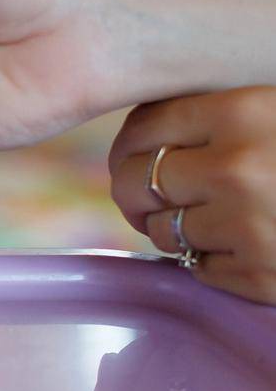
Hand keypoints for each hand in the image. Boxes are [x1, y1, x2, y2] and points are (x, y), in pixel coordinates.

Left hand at [108, 87, 275, 303]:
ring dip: (173, 230)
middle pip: (132, 181)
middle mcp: (237, 169)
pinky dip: (212, 263)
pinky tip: (245, 247)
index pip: (143, 125)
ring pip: (160, 230)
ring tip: (214, 221)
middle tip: (149, 199)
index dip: (128, 144)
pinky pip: (197, 269)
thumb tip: (144, 130)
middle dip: (133, 193)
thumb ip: (215, 118)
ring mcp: (247, 227)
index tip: (132, 156)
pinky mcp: (259, 277)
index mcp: (242, 113)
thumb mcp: (272, 115)